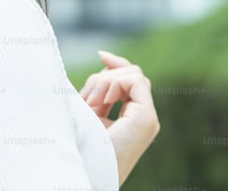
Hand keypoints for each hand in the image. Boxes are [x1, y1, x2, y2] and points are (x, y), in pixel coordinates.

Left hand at [79, 50, 159, 185]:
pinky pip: (135, 80)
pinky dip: (115, 83)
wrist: (83, 171)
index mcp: (130, 116)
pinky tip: (101, 102)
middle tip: (86, 100)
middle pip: (131, 73)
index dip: (117, 64)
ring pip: (133, 74)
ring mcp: (147, 119)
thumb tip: (104, 56)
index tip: (101, 54)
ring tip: (90, 104)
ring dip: (106, 81)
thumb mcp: (88, 108)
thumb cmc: (79, 146)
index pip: (131, 78)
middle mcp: (142, 117)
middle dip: (104, 77)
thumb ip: (100, 87)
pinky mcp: (146, 119)